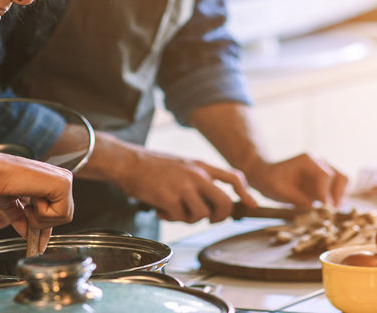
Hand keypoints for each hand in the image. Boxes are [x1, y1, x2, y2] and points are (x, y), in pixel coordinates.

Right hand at [0, 149, 72, 250]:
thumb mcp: (11, 204)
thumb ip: (23, 219)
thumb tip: (26, 233)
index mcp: (49, 179)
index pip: (57, 212)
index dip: (45, 229)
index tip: (38, 246)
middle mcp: (59, 177)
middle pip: (63, 217)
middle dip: (40, 222)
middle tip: (25, 209)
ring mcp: (63, 179)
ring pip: (64, 217)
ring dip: (40, 217)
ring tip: (26, 201)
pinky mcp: (62, 184)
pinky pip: (61, 214)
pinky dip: (42, 214)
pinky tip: (31, 197)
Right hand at [118, 150, 256, 222]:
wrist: (128, 162)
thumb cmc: (151, 164)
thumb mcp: (182, 163)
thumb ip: (198, 177)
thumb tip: (210, 198)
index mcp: (200, 166)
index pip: (233, 177)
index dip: (246, 193)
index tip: (251, 205)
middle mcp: (197, 176)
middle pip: (225, 203)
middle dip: (219, 216)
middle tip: (209, 217)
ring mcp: (184, 188)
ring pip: (202, 215)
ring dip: (189, 218)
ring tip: (174, 209)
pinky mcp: (170, 199)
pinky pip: (180, 218)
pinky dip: (170, 217)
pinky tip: (160, 209)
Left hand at [244, 153, 347, 206]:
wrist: (264, 175)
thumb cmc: (269, 180)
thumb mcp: (278, 190)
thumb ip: (297, 199)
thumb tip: (316, 211)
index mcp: (307, 161)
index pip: (325, 176)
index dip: (326, 193)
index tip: (324, 208)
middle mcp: (319, 163)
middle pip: (341, 177)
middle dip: (337, 196)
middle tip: (330, 212)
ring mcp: (324, 172)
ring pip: (343, 184)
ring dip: (339, 199)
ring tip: (328, 212)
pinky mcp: (324, 183)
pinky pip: (338, 191)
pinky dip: (336, 201)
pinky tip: (326, 211)